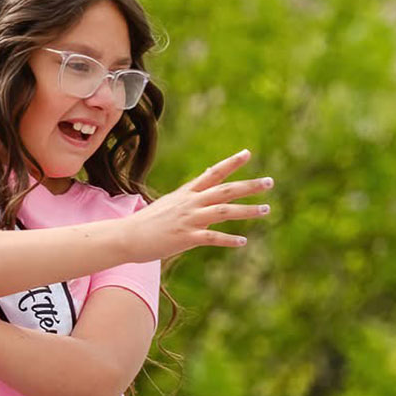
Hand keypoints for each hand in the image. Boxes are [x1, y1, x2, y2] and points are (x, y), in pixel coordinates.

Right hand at [121, 149, 273, 261]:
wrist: (126, 236)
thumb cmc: (146, 222)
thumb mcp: (168, 203)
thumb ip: (187, 195)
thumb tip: (203, 182)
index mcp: (185, 193)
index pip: (212, 173)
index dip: (230, 163)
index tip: (247, 153)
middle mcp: (190, 203)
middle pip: (225, 190)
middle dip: (249, 186)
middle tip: (269, 181)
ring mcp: (189, 219)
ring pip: (224, 211)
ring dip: (247, 210)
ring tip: (265, 210)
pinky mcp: (186, 237)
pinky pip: (213, 237)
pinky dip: (229, 239)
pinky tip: (243, 242)